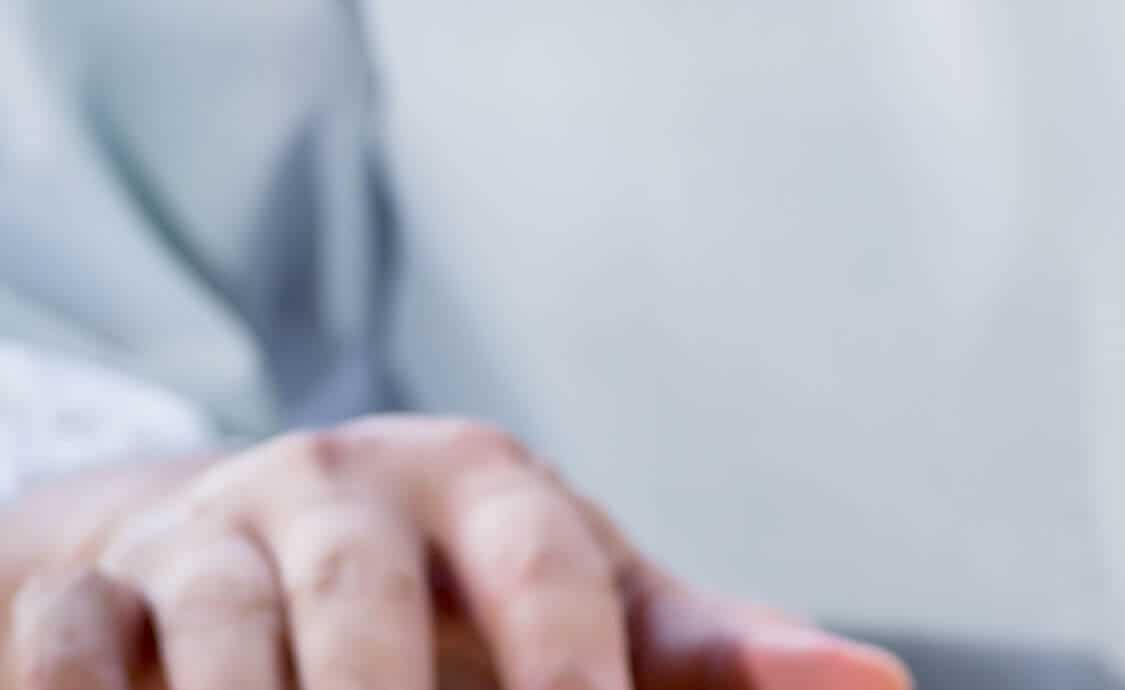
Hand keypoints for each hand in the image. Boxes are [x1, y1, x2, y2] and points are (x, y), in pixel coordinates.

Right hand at [1, 415, 910, 689]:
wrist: (245, 525)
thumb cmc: (450, 581)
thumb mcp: (582, 597)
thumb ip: (705, 648)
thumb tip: (876, 684)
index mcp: (486, 482)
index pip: (548, 573)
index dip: (571, 674)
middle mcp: (344, 484)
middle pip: (369, 603)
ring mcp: (211, 531)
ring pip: (226, 631)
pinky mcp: (97, 582)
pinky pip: (78, 652)